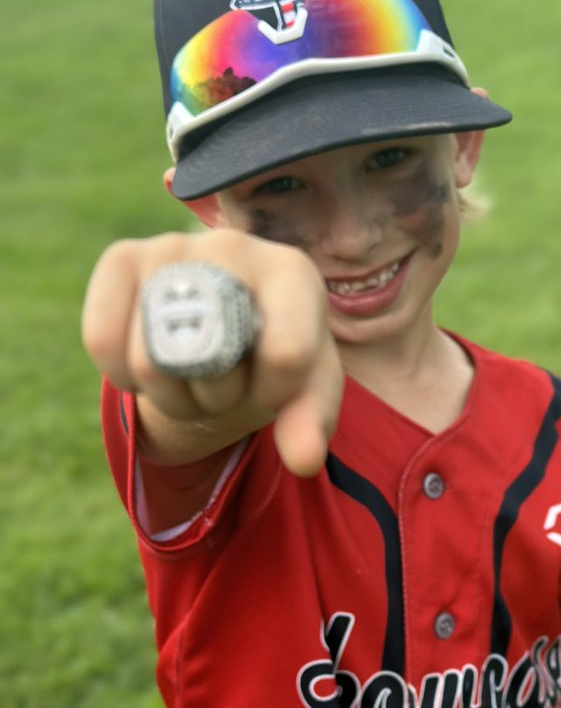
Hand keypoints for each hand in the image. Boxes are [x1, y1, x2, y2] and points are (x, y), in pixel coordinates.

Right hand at [82, 228, 342, 474]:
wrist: (222, 327)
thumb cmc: (274, 358)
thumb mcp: (304, 391)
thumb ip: (310, 423)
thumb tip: (303, 461)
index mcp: (293, 274)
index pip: (285, 356)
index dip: (273, 395)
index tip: (274, 385)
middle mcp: (232, 246)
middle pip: (210, 363)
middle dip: (219, 396)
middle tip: (227, 380)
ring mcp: (172, 247)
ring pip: (152, 361)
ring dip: (173, 394)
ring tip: (195, 372)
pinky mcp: (121, 257)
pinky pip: (103, 341)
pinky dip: (125, 377)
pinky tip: (153, 361)